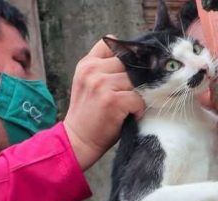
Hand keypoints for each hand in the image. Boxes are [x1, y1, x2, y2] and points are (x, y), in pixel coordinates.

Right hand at [63, 37, 145, 169]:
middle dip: (134, 77)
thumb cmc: (89, 115)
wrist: (77, 141)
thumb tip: (139, 57)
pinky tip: (128, 116)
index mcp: (86, 64)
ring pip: (135, 80)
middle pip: (128, 61)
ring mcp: (101, 84)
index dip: (124, 54)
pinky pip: (138, 98)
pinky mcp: (112, 100)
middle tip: (129, 93)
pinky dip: (138, 109)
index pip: (111, 42)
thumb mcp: (89, 85)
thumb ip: (104, 68)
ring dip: (137, 95)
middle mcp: (92, 70)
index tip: (129, 68)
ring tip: (127, 107)